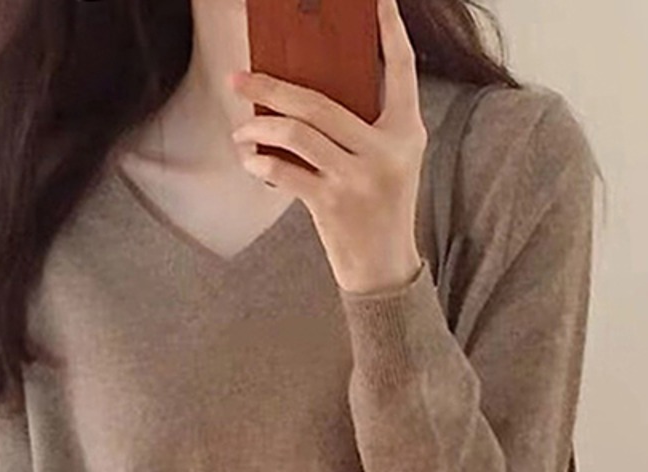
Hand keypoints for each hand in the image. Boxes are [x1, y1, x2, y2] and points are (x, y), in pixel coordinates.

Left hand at [227, 0, 426, 294]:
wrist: (384, 267)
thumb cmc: (381, 207)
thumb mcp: (390, 160)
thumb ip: (366, 126)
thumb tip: (309, 94)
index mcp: (407, 131)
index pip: (401, 67)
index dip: (390, 29)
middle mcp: (385, 150)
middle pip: (320, 102)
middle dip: (271, 86)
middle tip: (240, 77)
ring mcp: (357, 178)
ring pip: (297, 134)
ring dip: (260, 126)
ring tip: (243, 127)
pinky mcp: (332, 204)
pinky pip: (285, 172)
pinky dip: (261, 163)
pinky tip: (250, 158)